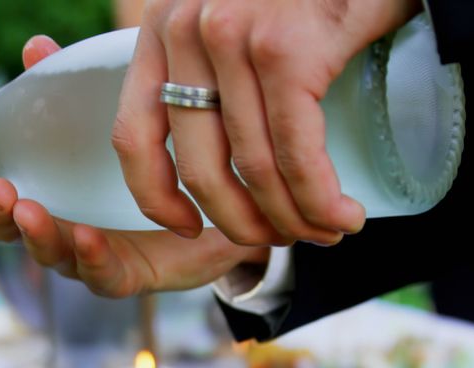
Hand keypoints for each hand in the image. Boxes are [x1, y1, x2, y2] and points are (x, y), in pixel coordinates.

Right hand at [0, 36, 268, 296]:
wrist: (213, 206)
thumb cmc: (146, 163)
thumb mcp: (103, 117)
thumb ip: (65, 87)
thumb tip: (36, 46)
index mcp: (38, 193)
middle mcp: (55, 229)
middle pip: (6, 230)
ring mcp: (88, 256)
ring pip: (50, 254)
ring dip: (35, 233)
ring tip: (27, 209)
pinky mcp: (129, 274)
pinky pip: (103, 273)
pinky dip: (91, 256)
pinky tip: (86, 235)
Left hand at [113, 0, 421, 245]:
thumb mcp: (235, 14)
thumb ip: (209, 64)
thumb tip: (212, 141)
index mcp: (162, 31)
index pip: (133, 136)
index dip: (156, 198)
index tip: (187, 228)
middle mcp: (188, 33)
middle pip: (200, 167)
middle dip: (243, 222)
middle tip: (281, 240)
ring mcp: (236, 40)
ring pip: (254, 168)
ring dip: (292, 219)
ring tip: (322, 231)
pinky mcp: (288, 51)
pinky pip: (297, 153)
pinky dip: (320, 199)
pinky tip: (341, 216)